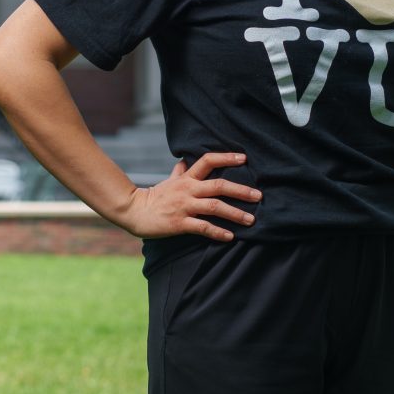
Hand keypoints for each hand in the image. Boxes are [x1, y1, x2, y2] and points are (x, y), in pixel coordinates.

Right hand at [111, 153, 260, 240]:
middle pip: (218, 185)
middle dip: (241, 190)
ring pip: (214, 207)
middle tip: (258, 196)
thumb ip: (178, 172)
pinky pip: (203, 227)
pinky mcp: (180, 223)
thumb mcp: (167, 181)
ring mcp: (184, 206)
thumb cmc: (154, 197)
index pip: (207, 160)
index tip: (244, 158)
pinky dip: (218, 232)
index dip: (226, 157)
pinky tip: (230, 236)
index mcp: (186, 178)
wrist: (134, 211)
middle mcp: (187, 189)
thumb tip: (182, 160)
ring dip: (235, 213)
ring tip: (251, 219)